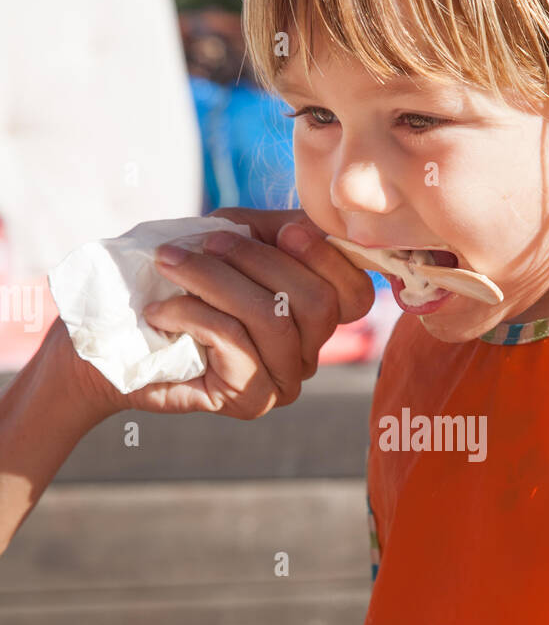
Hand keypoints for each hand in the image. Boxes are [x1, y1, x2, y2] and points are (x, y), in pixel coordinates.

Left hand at [66, 208, 374, 419]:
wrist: (117, 335)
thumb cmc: (177, 278)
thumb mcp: (232, 237)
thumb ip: (277, 229)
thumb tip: (313, 224)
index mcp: (315, 316)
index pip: (355, 295)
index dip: (329, 259)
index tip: (283, 231)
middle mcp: (309, 354)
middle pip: (319, 304)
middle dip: (259, 261)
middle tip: (207, 242)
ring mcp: (283, 382)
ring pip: (273, 320)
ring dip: (215, 279)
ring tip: (170, 263)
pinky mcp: (249, 400)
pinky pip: (235, 342)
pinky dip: (192, 312)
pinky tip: (161, 312)